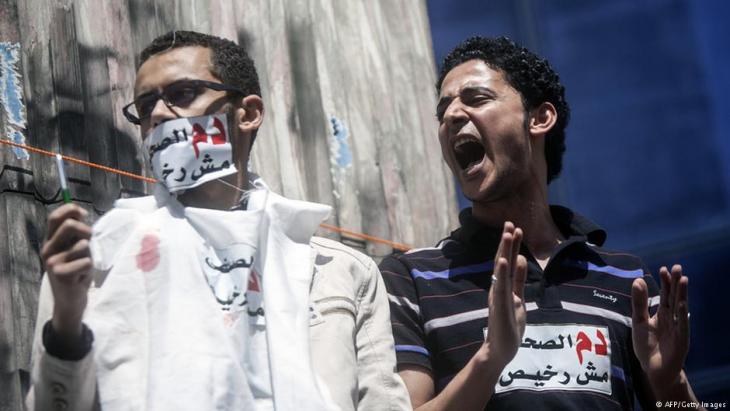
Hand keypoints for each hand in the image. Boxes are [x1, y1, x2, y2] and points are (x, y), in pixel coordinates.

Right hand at [40, 204, 92, 343]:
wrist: (70, 301)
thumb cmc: (76, 272)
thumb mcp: (75, 250)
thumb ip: (75, 234)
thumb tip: (81, 213)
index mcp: (50, 241)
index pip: (55, 217)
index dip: (71, 210)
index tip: (84, 215)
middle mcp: (47, 250)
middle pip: (69, 226)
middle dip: (86, 231)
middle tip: (90, 242)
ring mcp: (52, 262)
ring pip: (82, 245)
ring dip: (90, 254)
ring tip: (84, 266)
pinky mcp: (61, 274)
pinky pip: (86, 261)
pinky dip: (89, 268)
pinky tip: (82, 277)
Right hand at [483, 222, 527, 367]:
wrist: (499, 350)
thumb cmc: (508, 326)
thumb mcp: (518, 299)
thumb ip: (519, 280)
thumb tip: (520, 259)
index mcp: (504, 286)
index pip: (507, 261)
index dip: (511, 245)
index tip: (514, 228)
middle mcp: (499, 288)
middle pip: (502, 260)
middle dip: (507, 242)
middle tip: (510, 222)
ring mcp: (499, 296)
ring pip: (501, 269)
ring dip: (504, 250)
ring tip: (508, 233)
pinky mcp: (500, 306)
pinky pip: (501, 286)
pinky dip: (502, 272)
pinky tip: (504, 259)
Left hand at [631, 265, 689, 396]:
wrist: (653, 369)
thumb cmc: (646, 345)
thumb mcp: (639, 321)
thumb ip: (639, 302)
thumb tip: (638, 280)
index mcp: (662, 313)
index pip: (665, 294)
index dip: (665, 282)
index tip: (664, 268)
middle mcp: (672, 318)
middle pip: (674, 297)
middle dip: (675, 283)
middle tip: (677, 267)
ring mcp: (678, 328)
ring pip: (680, 308)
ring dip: (682, 294)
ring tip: (683, 279)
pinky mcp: (681, 340)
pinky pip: (681, 325)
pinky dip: (681, 314)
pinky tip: (681, 303)